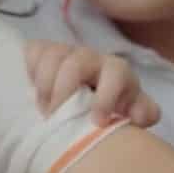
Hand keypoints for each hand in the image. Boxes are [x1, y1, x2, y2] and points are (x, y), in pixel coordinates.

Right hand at [24, 40, 159, 127]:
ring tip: (43, 108)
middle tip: (55, 117)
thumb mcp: (134, 111)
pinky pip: (34, 50)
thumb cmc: (114, 107)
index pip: (114, 74)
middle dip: (64, 91)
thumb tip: (137, 114)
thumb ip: (143, 112)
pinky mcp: (45, 51)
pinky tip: (31, 88)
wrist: (92, 98)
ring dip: (44, 83)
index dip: (106, 97)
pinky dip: (30, 67)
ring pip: (52, 54)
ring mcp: (66, 52)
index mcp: (116, 71)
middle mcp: (91, 57)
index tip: (97, 122)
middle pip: (75, 63)